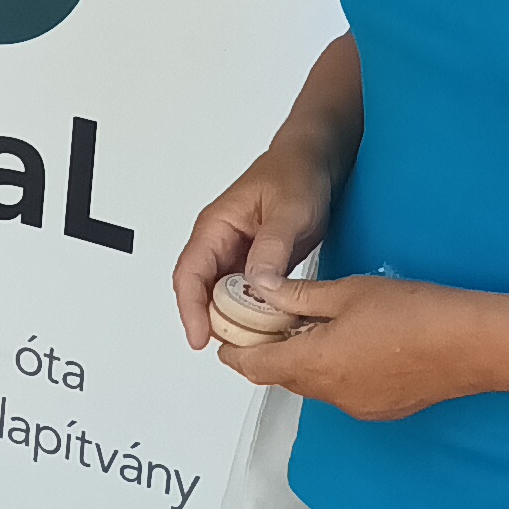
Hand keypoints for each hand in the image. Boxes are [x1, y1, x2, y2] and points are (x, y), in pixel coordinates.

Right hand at [171, 136, 340, 348]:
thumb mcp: (289, 210)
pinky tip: (271, 326)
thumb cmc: (297, 173)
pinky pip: (248, 293)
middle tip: (235, 349)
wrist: (318, 159)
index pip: (190, 273)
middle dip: (212, 321)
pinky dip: (255, 311)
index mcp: (215, 227)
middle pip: (202, 290)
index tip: (199, 337)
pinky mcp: (258, 262)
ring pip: (225, 295)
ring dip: (234, 319)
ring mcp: (238, 254)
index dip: (190, 308)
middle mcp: (220, 243)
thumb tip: (258, 286)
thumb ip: (272, 247)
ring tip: (253, 344)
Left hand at [215, 276, 479, 418]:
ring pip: (312, 385)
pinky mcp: (382, 409)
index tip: (227, 334)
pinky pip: (342, 392)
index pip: (254, 365)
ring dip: (301, 362)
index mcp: (313, 364)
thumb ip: (297, 296)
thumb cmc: (413, 312)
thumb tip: (260, 290)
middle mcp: (329, 394)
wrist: (472, 344)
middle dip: (267, 353)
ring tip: (306, 328)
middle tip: (265, 323)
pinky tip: (346, 345)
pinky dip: (331, 371)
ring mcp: (357, 406)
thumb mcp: (347, 292)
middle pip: (281, 376)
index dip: (234, 350)